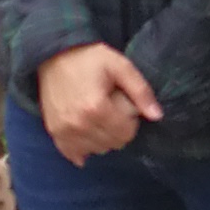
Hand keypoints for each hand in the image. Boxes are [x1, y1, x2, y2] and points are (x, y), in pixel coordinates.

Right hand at [39, 40, 162, 163]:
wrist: (52, 56)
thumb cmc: (89, 59)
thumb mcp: (120, 66)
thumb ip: (141, 91)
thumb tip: (157, 116)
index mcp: (97, 109)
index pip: (126, 133)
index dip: (130, 120)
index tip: (122, 104)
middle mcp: (78, 125)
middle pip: (113, 144)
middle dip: (118, 129)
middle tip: (110, 108)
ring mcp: (63, 131)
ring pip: (96, 150)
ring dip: (102, 138)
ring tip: (96, 115)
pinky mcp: (53, 132)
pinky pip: (74, 153)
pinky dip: (83, 147)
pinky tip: (85, 134)